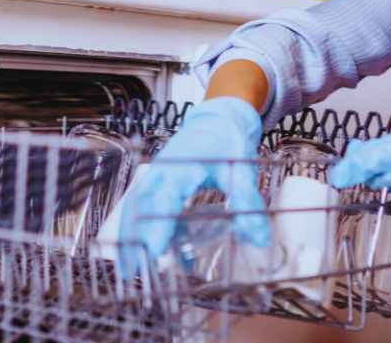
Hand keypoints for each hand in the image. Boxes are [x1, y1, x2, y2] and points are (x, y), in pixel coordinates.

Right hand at [118, 97, 269, 271]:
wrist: (219, 119)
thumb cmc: (227, 140)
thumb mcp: (241, 168)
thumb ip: (248, 201)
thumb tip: (257, 238)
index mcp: (182, 166)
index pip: (164, 198)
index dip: (157, 225)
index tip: (154, 251)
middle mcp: (162, 172)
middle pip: (140, 207)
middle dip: (134, 239)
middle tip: (134, 272)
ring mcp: (157, 177)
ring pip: (138, 209)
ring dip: (133, 238)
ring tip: (133, 270)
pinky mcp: (160, 185)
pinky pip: (147, 210)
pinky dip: (147, 231)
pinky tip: (164, 254)